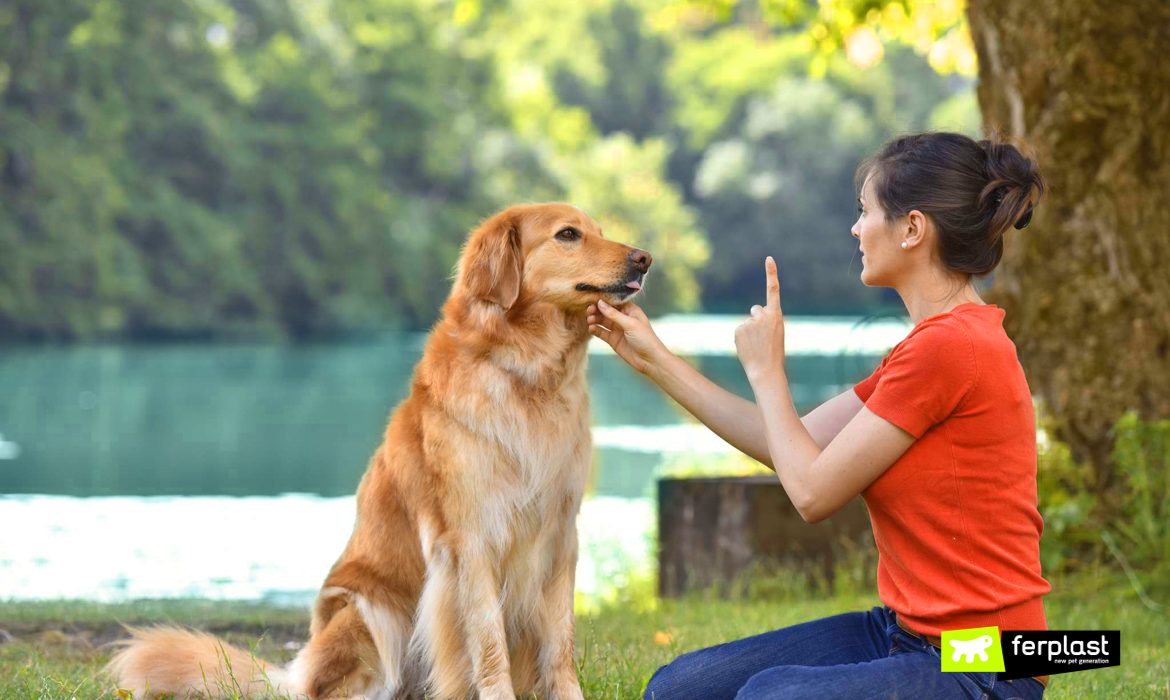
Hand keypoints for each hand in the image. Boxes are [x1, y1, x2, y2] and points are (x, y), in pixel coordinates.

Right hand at [587, 300, 668, 374]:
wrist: (650, 360)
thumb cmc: (645, 339)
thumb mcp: (630, 324)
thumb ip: (614, 314)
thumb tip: (600, 303)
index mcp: (630, 310)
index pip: (614, 301)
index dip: (604, 300)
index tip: (592, 298)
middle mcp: (623, 318)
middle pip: (606, 310)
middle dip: (597, 309)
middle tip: (589, 310)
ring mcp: (617, 329)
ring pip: (602, 321)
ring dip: (595, 319)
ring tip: (589, 320)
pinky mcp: (613, 340)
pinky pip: (601, 332)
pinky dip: (595, 330)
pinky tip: (591, 328)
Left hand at [735, 256, 785, 383]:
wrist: (766, 370)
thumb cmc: (774, 353)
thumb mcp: (775, 332)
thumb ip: (766, 319)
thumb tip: (752, 313)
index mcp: (777, 315)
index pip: (773, 290)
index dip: (771, 273)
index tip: (768, 259)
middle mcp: (763, 315)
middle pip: (756, 310)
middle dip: (757, 319)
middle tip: (762, 337)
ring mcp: (750, 322)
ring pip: (747, 321)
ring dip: (750, 331)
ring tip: (756, 345)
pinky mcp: (739, 329)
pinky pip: (739, 330)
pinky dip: (742, 338)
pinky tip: (748, 347)